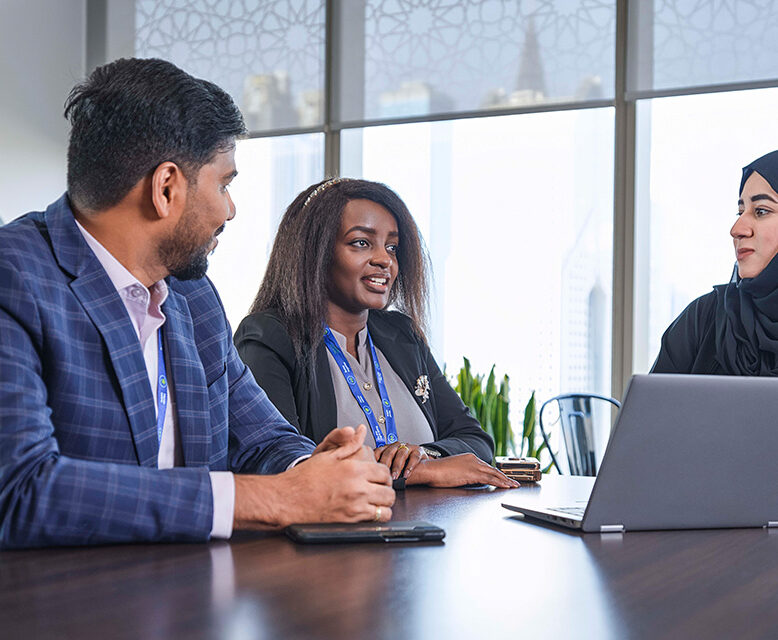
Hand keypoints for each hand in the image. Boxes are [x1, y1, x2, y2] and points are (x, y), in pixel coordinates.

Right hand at [234, 426, 393, 527]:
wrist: (287, 500)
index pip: (384, 472)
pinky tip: (368, 511)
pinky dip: (376, 516)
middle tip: (379, 488)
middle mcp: (357, 488)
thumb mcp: (327, 455)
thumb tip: (360, 431)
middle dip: (386, 489)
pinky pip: (375, 520)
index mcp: (353, 469)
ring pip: (386, 507)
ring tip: (376, 500)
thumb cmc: (304, 478)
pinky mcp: (350, 520)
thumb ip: (349, 443)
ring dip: (384, 504)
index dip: (384, 474)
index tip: (379, 476)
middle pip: (389, 491)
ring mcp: (355, 506)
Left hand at [374, 442, 427, 479]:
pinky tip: (406, 474)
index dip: (375, 460)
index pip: (378, 451)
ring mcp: (408, 447)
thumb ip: (383, 470)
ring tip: (395, 477)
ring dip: (397, 466)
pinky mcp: (419, 451)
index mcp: (388, 448)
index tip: (373, 470)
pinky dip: (410, 466)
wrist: (423, 467)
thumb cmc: (404, 468)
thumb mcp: (391, 468)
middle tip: (383, 474)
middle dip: (386, 464)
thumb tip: (373, 478)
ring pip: (401, 454)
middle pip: (389, 452)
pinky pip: (414, 457)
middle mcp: (397, 446)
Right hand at [406, 453, 519, 488]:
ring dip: (505, 480)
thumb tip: (469, 480)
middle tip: (514, 482)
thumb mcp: (454, 472)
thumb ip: (464, 474)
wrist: (429, 470)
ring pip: (494, 474)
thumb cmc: (437, 472)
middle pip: (492, 469)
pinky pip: (490, 478)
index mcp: (468, 458)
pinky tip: (505, 486)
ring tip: (513, 486)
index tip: (504, 478)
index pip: (486, 466)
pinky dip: (500, 483)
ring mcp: (473, 465)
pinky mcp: (472, 473)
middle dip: (504, 477)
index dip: (496, 473)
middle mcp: (473, 459)